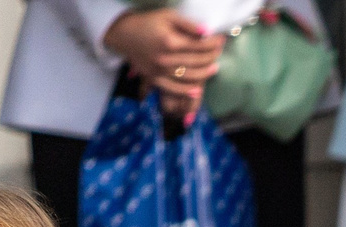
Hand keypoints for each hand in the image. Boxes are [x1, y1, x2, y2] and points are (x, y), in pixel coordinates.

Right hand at [104, 10, 220, 100]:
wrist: (124, 34)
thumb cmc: (148, 22)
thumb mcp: (168, 16)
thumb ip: (188, 25)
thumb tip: (207, 32)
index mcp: (170, 41)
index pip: (199, 45)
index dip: (213, 43)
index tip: (220, 40)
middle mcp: (165, 58)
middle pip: (196, 61)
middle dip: (211, 56)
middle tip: (219, 52)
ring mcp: (159, 71)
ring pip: (189, 77)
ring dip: (204, 74)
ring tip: (214, 68)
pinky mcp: (154, 78)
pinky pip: (173, 89)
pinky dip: (186, 91)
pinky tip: (198, 90)